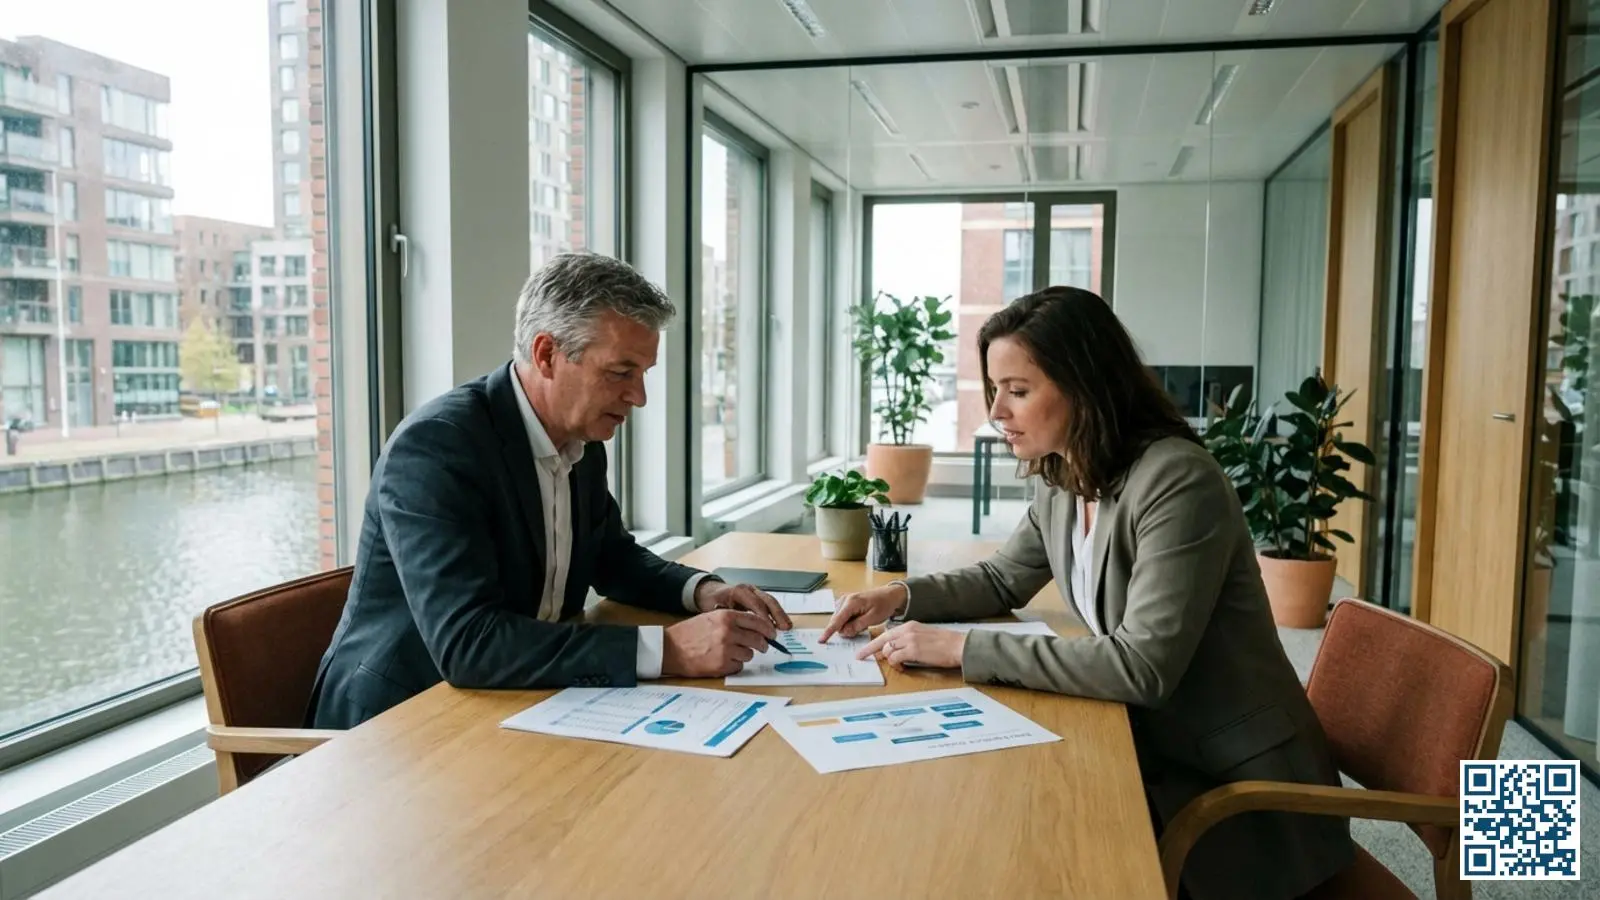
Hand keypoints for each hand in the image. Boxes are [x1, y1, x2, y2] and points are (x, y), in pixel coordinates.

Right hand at [661, 609, 777, 677]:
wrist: (670, 649)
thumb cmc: (689, 633)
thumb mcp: (711, 618)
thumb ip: (732, 621)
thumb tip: (756, 628)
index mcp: (726, 617)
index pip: (757, 622)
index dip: (767, 629)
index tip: (772, 634)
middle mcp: (728, 632)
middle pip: (758, 640)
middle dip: (762, 645)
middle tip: (762, 647)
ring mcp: (725, 649)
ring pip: (749, 654)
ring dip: (744, 655)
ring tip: (729, 653)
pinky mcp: (722, 665)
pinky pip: (739, 666)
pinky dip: (734, 665)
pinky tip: (721, 661)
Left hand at [693, 580, 792, 630]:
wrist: (710, 593)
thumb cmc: (712, 604)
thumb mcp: (717, 612)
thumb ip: (729, 620)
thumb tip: (740, 633)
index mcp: (738, 592)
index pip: (755, 604)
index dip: (763, 618)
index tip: (768, 631)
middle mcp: (748, 589)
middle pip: (767, 600)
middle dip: (777, 615)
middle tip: (782, 629)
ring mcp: (754, 592)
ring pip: (771, 601)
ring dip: (780, 614)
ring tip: (786, 627)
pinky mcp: (758, 596)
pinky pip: (770, 604)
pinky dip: (777, 614)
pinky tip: (782, 624)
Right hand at [819, 583, 907, 641]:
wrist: (891, 595)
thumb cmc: (884, 605)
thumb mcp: (873, 618)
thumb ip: (857, 626)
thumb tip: (843, 632)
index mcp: (851, 603)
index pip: (837, 620)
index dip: (828, 631)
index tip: (821, 640)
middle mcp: (845, 600)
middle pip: (837, 621)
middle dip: (846, 629)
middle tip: (862, 626)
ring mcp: (845, 601)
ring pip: (840, 620)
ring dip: (849, 625)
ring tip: (863, 622)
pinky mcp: (846, 604)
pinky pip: (843, 617)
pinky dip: (849, 622)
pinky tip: (860, 620)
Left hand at [857, 622, 966, 669]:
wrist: (958, 645)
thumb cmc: (944, 644)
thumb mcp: (923, 637)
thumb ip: (907, 641)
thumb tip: (892, 651)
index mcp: (909, 626)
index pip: (886, 633)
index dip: (874, 642)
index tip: (865, 649)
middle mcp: (907, 630)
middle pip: (881, 640)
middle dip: (869, 649)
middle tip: (860, 657)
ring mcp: (909, 639)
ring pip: (887, 650)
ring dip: (889, 660)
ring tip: (899, 665)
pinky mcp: (913, 650)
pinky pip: (895, 658)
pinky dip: (895, 665)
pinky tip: (903, 667)